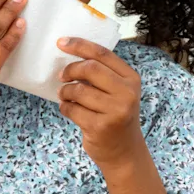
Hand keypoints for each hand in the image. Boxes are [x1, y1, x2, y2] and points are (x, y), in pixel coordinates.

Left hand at [56, 37, 146, 169]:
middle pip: (90, 68)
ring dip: (65, 92)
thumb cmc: (116, 116)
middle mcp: (127, 93)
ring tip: (65, 96)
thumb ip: (103, 74)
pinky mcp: (101, 126)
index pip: (102, 54)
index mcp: (131, 79)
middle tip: (62, 76)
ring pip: (78, 90)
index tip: (61, 42)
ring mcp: (115, 111)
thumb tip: (71, 55)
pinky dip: (65, 108)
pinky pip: (72, 109)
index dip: (79, 45)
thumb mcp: (119, 92)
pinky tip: (69, 110)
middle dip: (71, 70)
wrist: (124, 151)